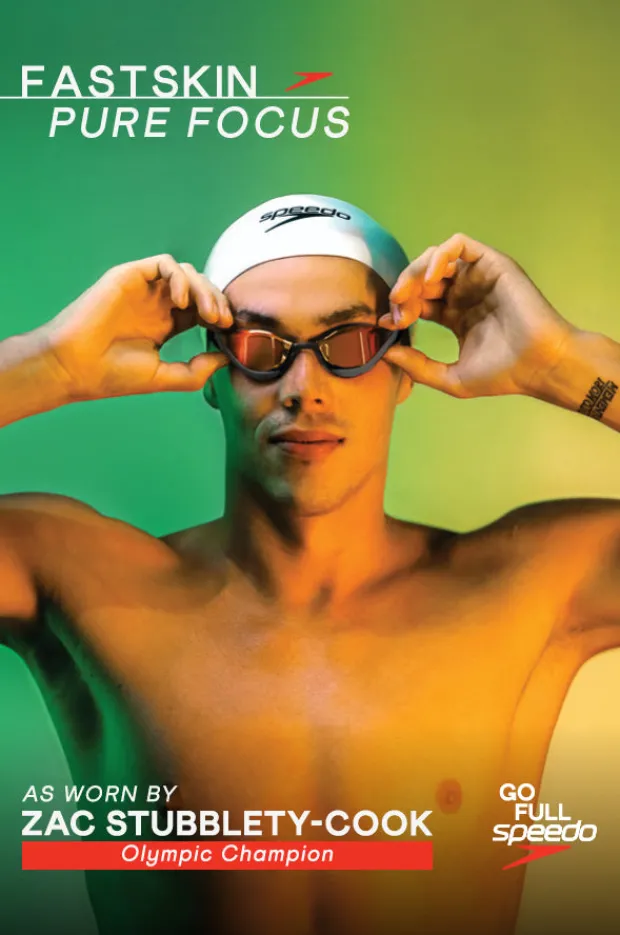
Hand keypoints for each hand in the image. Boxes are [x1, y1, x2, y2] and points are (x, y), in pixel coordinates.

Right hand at [38, 255, 231, 400]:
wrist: (75, 368)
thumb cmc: (113, 375)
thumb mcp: (165, 377)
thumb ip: (197, 370)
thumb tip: (225, 358)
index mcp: (166, 324)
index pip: (204, 309)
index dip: (221, 316)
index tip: (230, 332)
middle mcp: (157, 303)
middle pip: (200, 288)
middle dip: (218, 302)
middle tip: (222, 322)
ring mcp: (144, 289)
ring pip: (187, 272)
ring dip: (204, 289)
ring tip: (207, 314)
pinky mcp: (130, 276)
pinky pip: (164, 264)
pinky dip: (180, 277)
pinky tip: (182, 301)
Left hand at [382, 233, 575, 398]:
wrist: (538, 364)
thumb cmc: (502, 374)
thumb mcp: (451, 378)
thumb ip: (419, 367)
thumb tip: (387, 352)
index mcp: (455, 316)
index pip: (418, 302)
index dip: (400, 309)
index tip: (387, 324)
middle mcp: (464, 293)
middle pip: (421, 279)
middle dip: (403, 291)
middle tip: (396, 310)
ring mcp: (477, 277)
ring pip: (434, 258)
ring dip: (414, 272)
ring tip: (407, 295)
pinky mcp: (490, 263)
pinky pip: (458, 245)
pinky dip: (439, 256)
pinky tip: (430, 280)